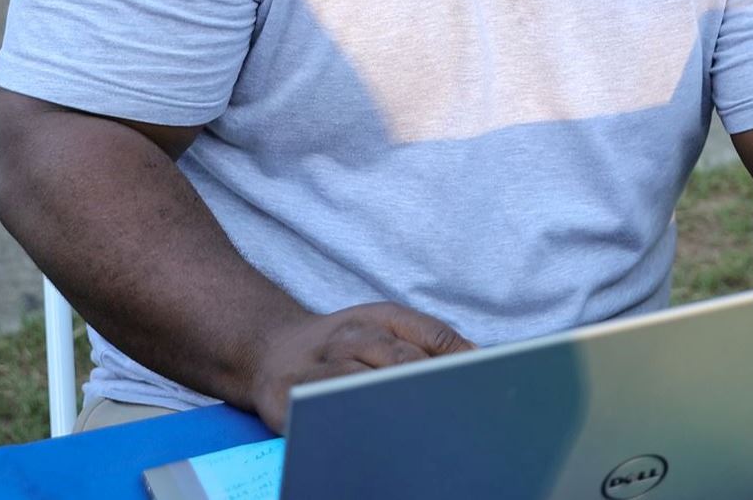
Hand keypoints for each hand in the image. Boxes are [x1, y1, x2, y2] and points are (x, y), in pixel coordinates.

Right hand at [250, 301, 473, 430]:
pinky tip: (370, 435)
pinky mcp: (288, 395)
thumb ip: (427, 341)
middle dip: (429, 386)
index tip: (481, 384)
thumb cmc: (342, 346)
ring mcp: (319, 364)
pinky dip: (349, 423)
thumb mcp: (383, 329)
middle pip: (400, 362)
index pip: (429, 334)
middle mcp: (351, 335)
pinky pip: (324, 411)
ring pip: (363, 386)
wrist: (271, 348)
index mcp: (381, 317)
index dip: (457, 359)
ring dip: (392, 405)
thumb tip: (478, 359)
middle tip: (457, 411)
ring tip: (422, 427)